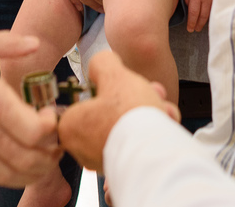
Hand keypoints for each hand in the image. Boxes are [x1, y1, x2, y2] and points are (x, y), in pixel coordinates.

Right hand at [0, 31, 61, 186]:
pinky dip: (15, 175)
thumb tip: (34, 42)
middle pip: (33, 159)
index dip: (54, 128)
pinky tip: (20, 161)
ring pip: (16, 174)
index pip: (37, 132)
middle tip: (59, 138)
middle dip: (54, 152)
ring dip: (39, 168)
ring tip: (45, 152)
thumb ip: (8, 43)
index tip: (53, 114)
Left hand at [58, 51, 178, 171]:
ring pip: (125, 129)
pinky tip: (164, 121)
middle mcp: (82, 149)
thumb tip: (100, 63)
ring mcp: (104, 161)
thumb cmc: (129, 115)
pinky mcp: (124, 169)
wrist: (154, 149)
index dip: (104, 89)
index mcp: (70, 127)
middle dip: (132, 99)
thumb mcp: (114, 74)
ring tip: (160, 106)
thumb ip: (102, 63)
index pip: (82, 102)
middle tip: (146, 91)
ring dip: (145, 113)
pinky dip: (149, 132)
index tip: (117, 85)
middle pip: (108, 114)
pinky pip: (135, 144)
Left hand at [183, 0, 214, 32]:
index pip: (194, 14)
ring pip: (210, 13)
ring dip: (205, 21)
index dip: (192, 23)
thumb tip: (189, 7)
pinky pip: (216, 7)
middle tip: (195, 29)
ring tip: (201, 26)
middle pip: (203, 16)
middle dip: (198, 25)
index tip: (190, 29)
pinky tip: (210, 17)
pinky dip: (213, 14)